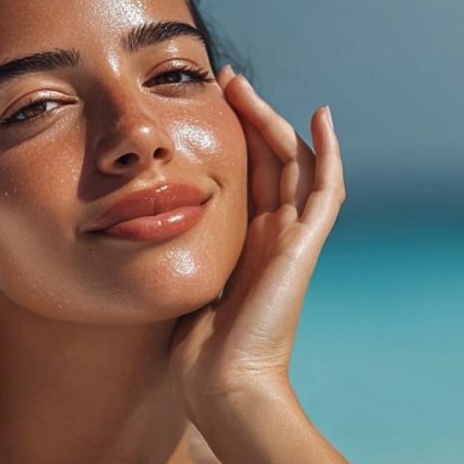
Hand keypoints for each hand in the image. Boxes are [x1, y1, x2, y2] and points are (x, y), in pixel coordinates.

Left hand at [167, 65, 345, 426]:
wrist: (220, 384)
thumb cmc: (193, 349)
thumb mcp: (179, 284)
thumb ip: (174, 255)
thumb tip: (135, 233)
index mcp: (242, 243)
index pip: (243, 175)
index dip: (228, 137)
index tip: (203, 102)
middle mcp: (270, 236)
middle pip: (267, 160)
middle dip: (245, 117)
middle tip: (222, 80)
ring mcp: (291, 240)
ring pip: (292, 165)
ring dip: (271, 122)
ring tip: (245, 87)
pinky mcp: (303, 248)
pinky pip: (325, 192)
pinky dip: (328, 154)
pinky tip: (321, 119)